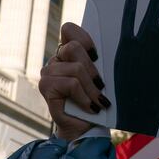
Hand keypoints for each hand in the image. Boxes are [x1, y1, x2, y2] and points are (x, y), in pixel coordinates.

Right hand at [39, 24, 106, 140]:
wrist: (83, 129)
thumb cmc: (94, 101)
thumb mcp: (99, 78)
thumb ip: (98, 62)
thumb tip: (113, 50)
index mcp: (68, 52)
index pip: (68, 29)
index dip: (84, 38)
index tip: (97, 55)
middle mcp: (55, 59)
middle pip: (73, 48)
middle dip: (92, 69)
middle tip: (102, 86)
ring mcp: (48, 72)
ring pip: (75, 68)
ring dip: (91, 88)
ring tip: (99, 101)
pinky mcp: (45, 86)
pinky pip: (70, 83)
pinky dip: (85, 97)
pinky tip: (91, 107)